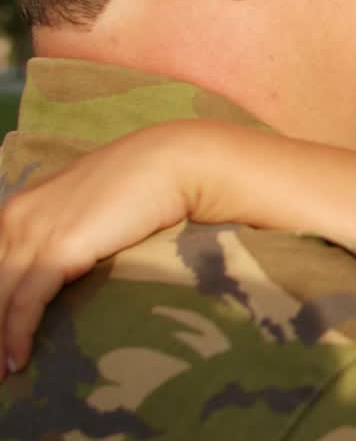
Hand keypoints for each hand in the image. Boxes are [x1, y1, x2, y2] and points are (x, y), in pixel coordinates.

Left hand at [0, 124, 193, 379]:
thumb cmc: (141, 183)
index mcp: (18, 208)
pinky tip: (17, 360)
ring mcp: (33, 232)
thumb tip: (66, 264)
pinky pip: (25, 302)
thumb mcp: (89, 206)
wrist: (171, 164)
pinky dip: (16, 333)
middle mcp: (15, 219)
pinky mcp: (57, 251)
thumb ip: (67, 229)